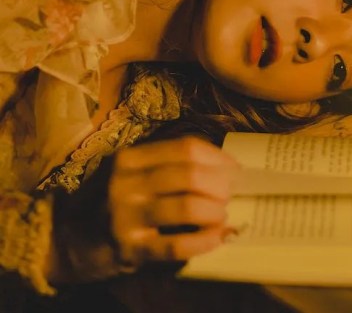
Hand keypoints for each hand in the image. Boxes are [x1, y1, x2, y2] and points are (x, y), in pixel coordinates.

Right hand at [108, 136, 239, 268]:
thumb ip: (168, 166)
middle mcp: (125, 183)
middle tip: (230, 195)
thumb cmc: (115, 202)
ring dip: (215, 212)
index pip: (186, 148)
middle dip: (221, 185)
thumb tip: (225, 169)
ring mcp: (126, 217)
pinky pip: (178, 244)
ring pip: (188, 207)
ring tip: (221, 215)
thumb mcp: (132, 174)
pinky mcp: (131, 249)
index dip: (219, 158)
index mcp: (129, 158)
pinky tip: (216, 237)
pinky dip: (204, 241)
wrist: (71, 241)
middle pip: (191, 175)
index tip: (236, 170)